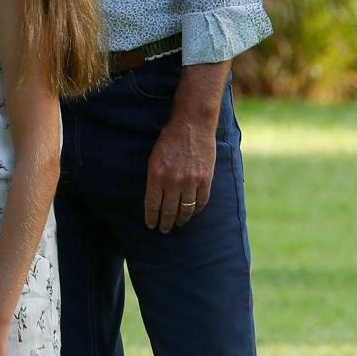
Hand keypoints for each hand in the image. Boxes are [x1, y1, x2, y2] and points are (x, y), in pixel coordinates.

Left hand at [144, 115, 215, 233]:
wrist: (192, 125)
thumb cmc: (169, 139)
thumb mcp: (154, 157)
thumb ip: (154, 178)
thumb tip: (154, 198)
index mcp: (156, 175)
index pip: (152, 205)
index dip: (151, 218)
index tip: (151, 225)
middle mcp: (173, 181)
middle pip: (169, 211)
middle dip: (165, 223)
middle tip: (163, 230)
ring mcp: (191, 181)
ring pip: (185, 209)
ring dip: (180, 220)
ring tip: (177, 224)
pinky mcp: (206, 179)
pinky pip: (201, 202)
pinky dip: (195, 210)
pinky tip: (191, 213)